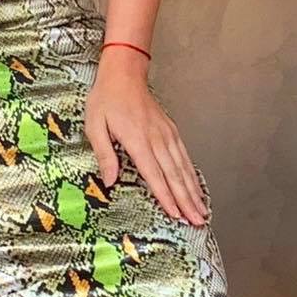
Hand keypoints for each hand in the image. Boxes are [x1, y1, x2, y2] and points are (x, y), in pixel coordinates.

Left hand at [86, 47, 206, 227]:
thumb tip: (110, 181)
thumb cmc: (106, 100)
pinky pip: (184, 156)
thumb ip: (104, 154)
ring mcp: (166, 134)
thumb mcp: (95, 125)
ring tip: (202, 210)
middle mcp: (156, 139)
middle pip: (174, 175)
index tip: (175, 214)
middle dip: (187, 200)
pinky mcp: (170, 131)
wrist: (124, 75)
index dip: (165, 196)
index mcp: (137, 139)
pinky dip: (191, 174)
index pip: (154, 174)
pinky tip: (196, 186)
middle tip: (197, 220)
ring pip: (183, 167)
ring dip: (193, 191)